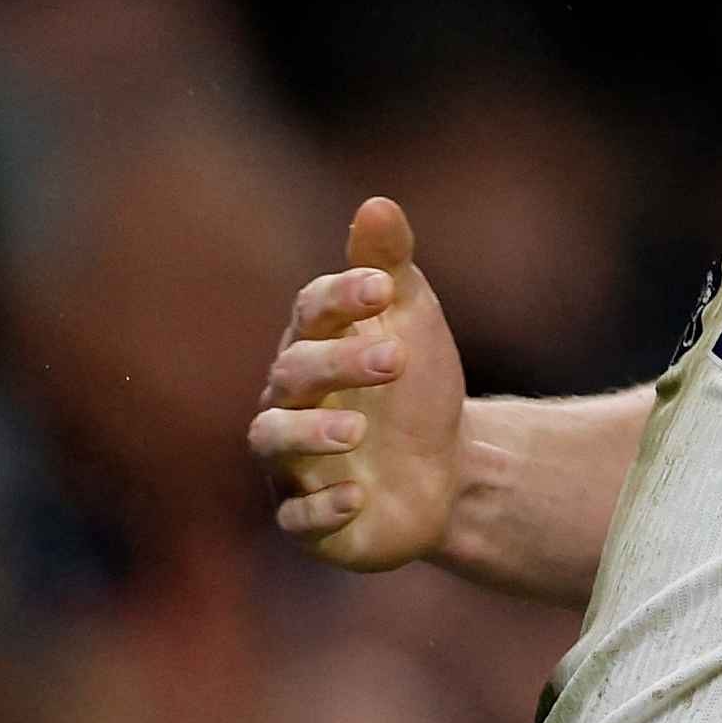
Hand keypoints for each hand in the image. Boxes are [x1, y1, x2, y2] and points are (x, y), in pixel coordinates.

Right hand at [252, 199, 465, 570]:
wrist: (448, 470)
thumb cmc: (416, 385)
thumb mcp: (411, 321)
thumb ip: (390, 266)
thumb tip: (377, 204)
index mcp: (314, 345)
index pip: (310, 312)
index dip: (341, 297)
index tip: (384, 288)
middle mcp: (291, 401)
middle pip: (294, 374)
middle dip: (339, 364)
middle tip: (395, 359)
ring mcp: (294, 461)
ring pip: (272, 442)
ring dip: (310, 435)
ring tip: (356, 431)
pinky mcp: (310, 518)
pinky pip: (297, 518)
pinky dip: (322, 508)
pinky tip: (357, 495)